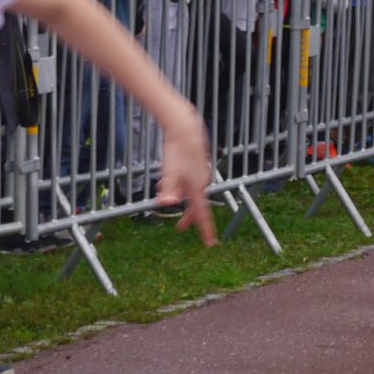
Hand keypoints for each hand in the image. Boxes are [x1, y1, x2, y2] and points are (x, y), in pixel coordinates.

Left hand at [155, 120, 218, 246]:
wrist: (185, 130)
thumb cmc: (178, 151)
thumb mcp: (169, 172)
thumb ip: (168, 190)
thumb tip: (166, 203)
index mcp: (196, 187)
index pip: (201, 214)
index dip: (205, 230)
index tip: (210, 243)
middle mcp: (202, 182)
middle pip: (195, 205)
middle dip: (187, 216)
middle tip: (180, 228)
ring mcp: (201, 174)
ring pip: (189, 192)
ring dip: (178, 196)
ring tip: (163, 190)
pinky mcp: (197, 167)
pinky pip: (188, 182)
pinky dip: (179, 185)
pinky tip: (166, 179)